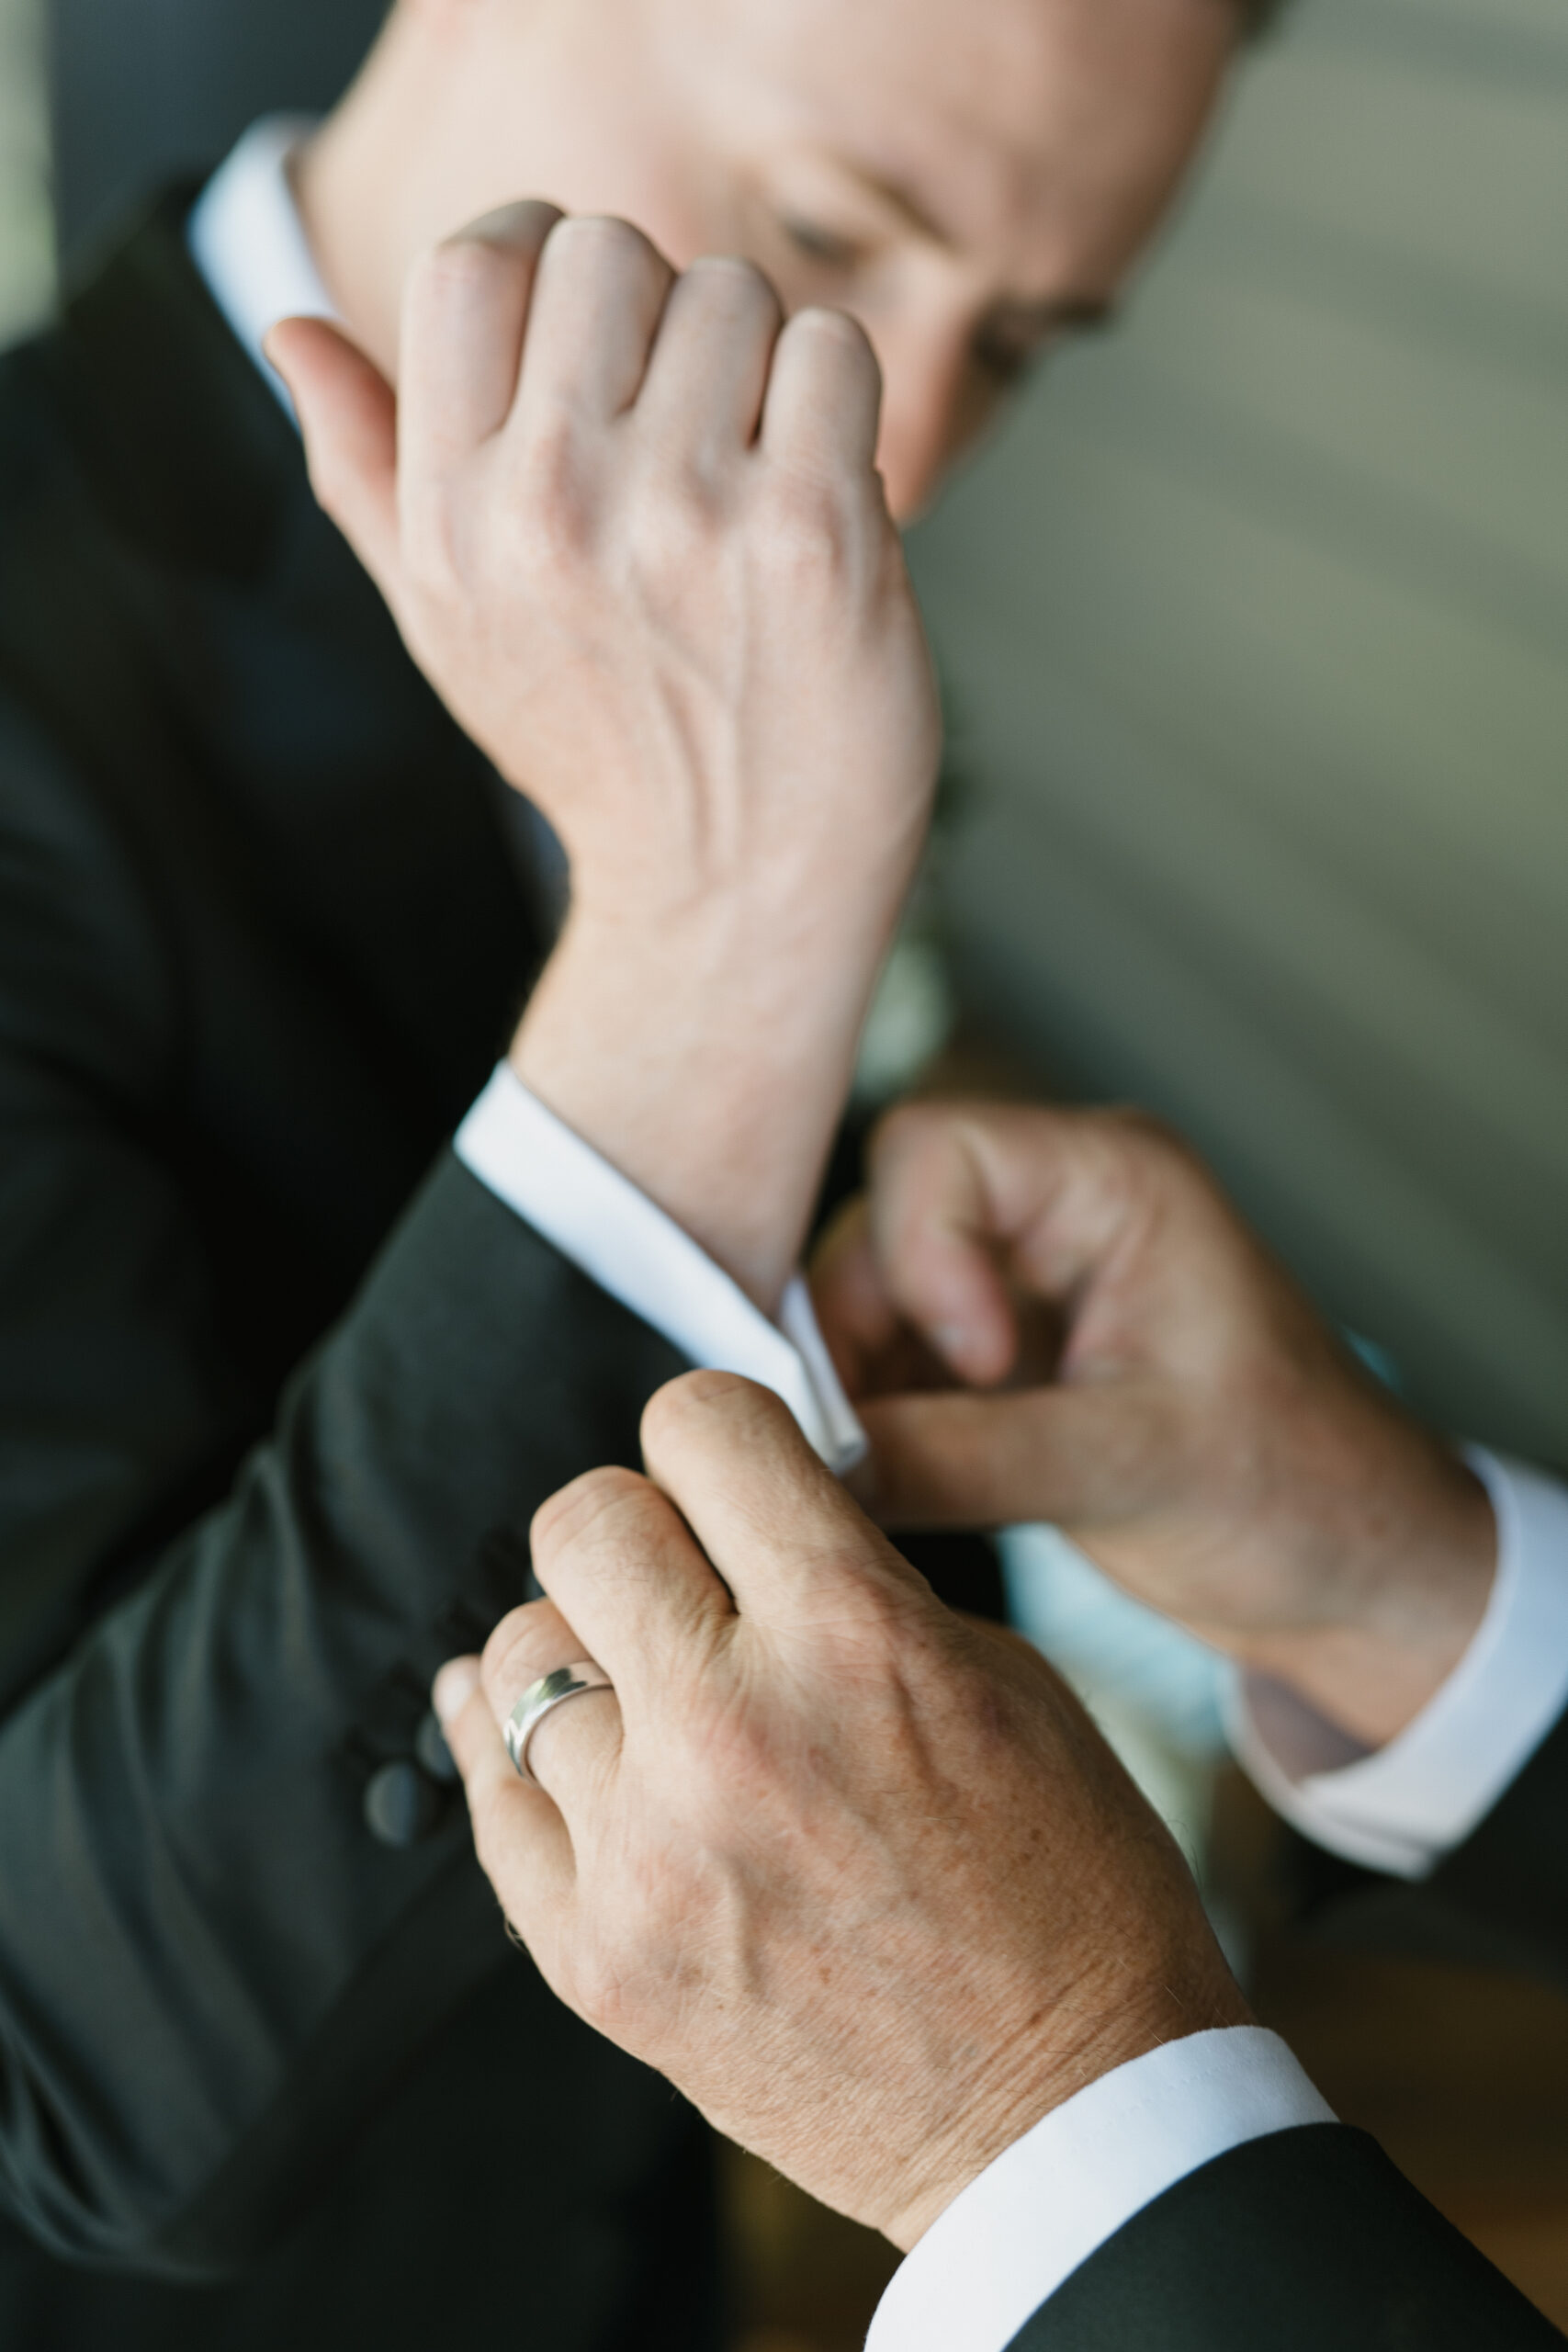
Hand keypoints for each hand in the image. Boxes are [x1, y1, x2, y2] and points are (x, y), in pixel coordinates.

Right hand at [268, 210, 939, 1307]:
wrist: (730, 895)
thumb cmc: (598, 748)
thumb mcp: (448, 626)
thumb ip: (366, 473)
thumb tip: (285, 327)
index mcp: (448, 515)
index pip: (470, 261)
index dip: (543, 258)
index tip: (595, 332)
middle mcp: (548, 505)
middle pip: (608, 248)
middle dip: (659, 310)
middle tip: (688, 418)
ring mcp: (681, 517)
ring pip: (733, 294)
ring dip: (762, 363)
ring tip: (755, 473)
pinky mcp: (809, 534)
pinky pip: (832, 352)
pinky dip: (843, 407)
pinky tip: (824, 496)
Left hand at [433, 1372, 1247, 2250]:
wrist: (1068, 2119)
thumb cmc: (1067, 1886)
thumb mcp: (1001, 1678)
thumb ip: (850, 1579)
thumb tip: (729, 1518)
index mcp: (853, 1634)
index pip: (698, 1424)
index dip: (719, 1438)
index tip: (734, 1478)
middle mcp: (729, 1727)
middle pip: (582, 1520)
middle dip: (643, 1530)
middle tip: (691, 1583)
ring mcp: (645, 1853)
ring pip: (516, 1652)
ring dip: (586, 1653)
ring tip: (655, 1697)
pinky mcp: (594, 1960)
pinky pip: (488, 1796)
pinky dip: (521, 1752)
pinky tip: (570, 1744)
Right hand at [813, 1101, 1496, 1748]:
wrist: (1354, 1571)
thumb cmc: (1298, 1491)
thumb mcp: (1127, 1470)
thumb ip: (961, 1458)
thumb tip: (815, 1468)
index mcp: (1113, 1180)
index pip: (935, 1151)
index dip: (919, 1255)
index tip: (979, 1367)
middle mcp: (1054, 1208)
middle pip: (880, 1225)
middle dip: (860, 1337)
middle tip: (872, 1446)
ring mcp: (1018, 1282)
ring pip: (865, 1299)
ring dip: (854, 1390)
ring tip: (887, 1480)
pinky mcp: (994, 1354)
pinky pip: (885, 1363)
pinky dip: (872, 1423)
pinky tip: (897, 1484)